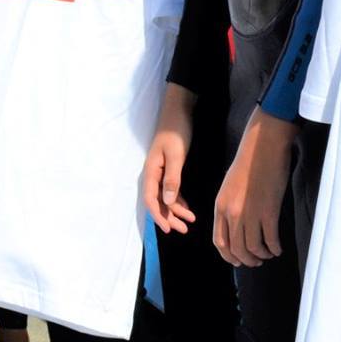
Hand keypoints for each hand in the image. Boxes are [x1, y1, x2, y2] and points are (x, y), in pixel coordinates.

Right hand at [142, 85, 197, 234]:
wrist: (178, 112)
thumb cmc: (175, 132)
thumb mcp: (175, 156)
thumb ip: (172, 179)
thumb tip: (167, 203)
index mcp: (151, 172)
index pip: (151, 200)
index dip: (158, 216)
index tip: (168, 230)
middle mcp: (153, 174)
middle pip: (157, 202)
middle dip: (169, 217)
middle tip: (184, 229)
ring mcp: (160, 172)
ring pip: (165, 198)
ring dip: (175, 211)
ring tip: (189, 222)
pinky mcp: (169, 169)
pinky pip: (170, 190)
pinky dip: (178, 200)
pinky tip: (187, 208)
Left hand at [214, 110, 296, 266]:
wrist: (263, 146)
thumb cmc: (249, 162)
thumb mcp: (229, 186)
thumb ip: (229, 206)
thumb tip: (235, 225)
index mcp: (220, 206)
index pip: (220, 241)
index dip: (228, 255)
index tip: (238, 260)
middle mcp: (232, 213)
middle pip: (237, 249)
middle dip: (247, 260)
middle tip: (256, 261)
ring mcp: (250, 213)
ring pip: (253, 248)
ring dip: (261, 255)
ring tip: (268, 254)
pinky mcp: (268, 212)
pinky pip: (270, 240)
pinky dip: (274, 248)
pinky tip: (278, 248)